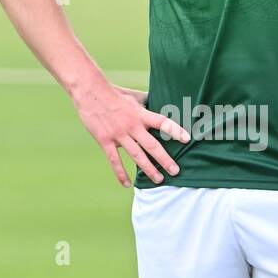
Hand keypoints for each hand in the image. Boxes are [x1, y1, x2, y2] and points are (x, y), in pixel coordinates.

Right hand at [73, 80, 189, 187]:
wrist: (91, 93)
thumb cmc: (114, 93)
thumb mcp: (134, 96)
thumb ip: (147, 102)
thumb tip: (158, 101)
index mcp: (141, 114)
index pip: (162, 122)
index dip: (175, 130)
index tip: (187, 139)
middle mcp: (132, 126)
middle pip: (152, 145)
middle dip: (165, 159)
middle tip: (176, 171)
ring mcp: (119, 135)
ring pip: (137, 155)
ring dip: (148, 169)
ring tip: (159, 180)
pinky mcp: (105, 140)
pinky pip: (114, 160)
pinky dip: (121, 173)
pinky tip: (127, 184)